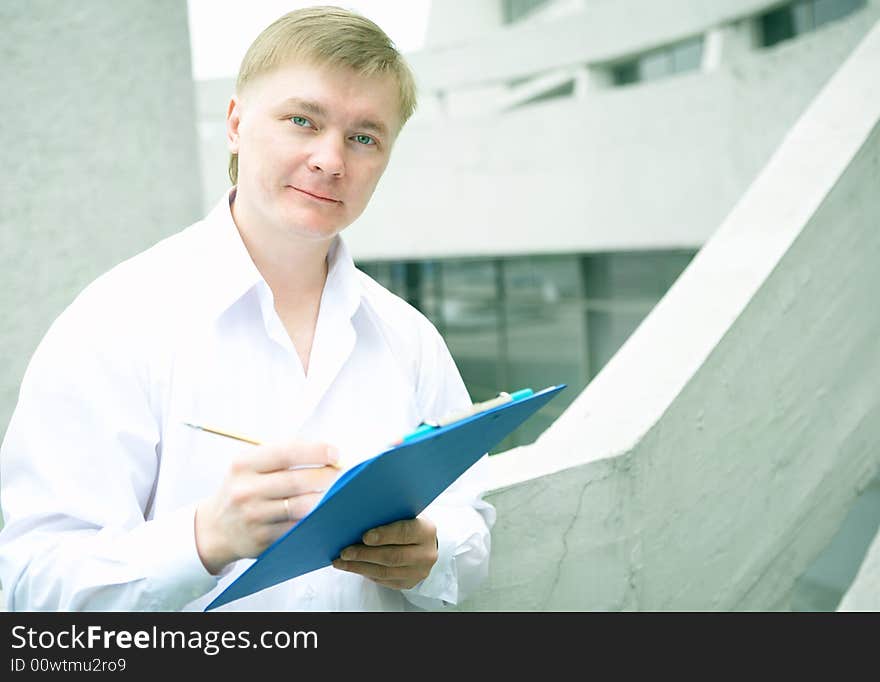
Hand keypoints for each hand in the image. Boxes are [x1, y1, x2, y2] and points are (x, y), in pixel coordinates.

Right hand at [195, 439, 339, 573]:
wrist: (215, 528)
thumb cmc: (242, 489)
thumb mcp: (250, 466)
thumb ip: (281, 455)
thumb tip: (325, 452)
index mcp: (243, 465)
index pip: (287, 453)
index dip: (316, 451)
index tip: (335, 453)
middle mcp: (245, 490)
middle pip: (298, 481)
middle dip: (327, 476)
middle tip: (342, 474)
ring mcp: (253, 517)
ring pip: (301, 507)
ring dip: (325, 499)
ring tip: (338, 492)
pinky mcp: (262, 540)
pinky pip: (297, 528)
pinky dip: (315, 520)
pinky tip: (325, 512)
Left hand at [332, 516, 437, 589]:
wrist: (425, 544)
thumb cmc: (408, 523)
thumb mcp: (405, 514)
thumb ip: (389, 515)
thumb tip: (359, 517)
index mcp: (426, 531)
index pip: (404, 533)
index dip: (384, 535)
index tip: (364, 537)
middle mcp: (426, 554)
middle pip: (392, 557)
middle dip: (365, 555)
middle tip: (345, 552)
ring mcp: (418, 572)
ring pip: (385, 572)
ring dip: (360, 567)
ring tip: (342, 562)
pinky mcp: (408, 583)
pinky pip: (383, 581)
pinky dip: (365, 573)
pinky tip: (352, 567)